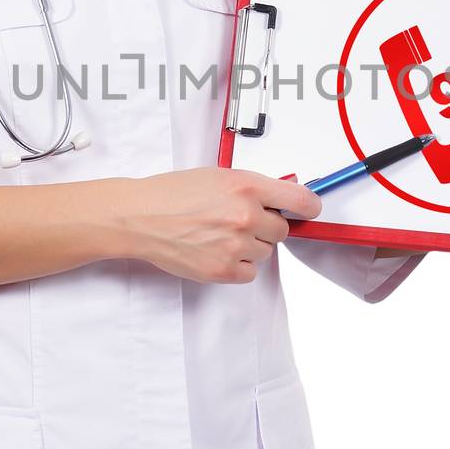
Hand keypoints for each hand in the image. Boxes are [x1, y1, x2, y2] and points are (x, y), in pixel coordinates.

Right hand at [127, 167, 322, 284]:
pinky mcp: (224, 270)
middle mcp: (245, 215)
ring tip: (219, 234)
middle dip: (265, 226)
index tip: (308, 211)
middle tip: (238, 221)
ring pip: (266, 252)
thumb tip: (282, 197)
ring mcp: (236, 245)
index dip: (309, 207)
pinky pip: (250, 272)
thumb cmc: (172, 194)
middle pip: (282, 230)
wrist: (140, 217)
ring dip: (250, 246)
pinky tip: (216, 251)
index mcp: (247, 186)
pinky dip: (238, 265)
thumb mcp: (218, 176)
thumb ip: (253, 187)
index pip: (301, 200)